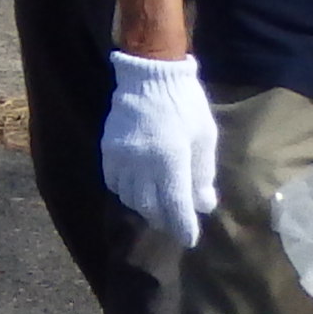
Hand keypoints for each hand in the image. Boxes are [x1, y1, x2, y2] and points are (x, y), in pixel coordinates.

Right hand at [101, 52, 218, 249]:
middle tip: (176, 222)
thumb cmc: (185, 104)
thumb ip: (203, 173)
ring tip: (157, 207)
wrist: (150, 73)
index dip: (183, 226)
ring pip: (130, 198)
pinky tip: (138, 189)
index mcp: (171, 157)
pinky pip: (114, 183)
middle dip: (165, 220)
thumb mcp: (204, 136)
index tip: (190, 240)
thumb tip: (203, 204)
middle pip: (150, 207)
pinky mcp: (108, 149)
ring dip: (146, 208)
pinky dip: (127, 193)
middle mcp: (142, 161)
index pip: (175, 205)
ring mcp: (121, 156)